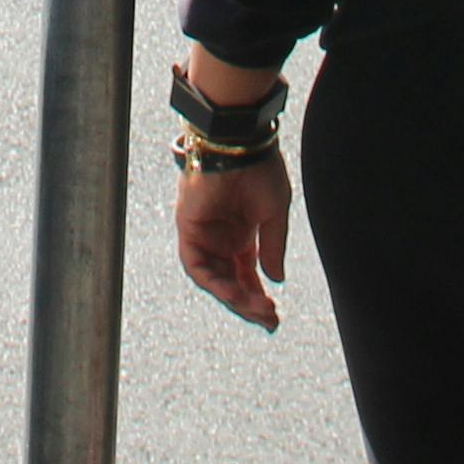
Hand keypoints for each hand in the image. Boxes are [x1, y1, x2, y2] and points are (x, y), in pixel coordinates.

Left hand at [174, 153, 291, 328]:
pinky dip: (213, 282)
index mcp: (240, 235)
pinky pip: (196, 265)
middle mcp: (220, 239)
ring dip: (234, 297)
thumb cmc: (259, 170)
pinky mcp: (187, 228)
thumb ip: (272, 248)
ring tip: (256, 310)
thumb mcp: (274, 214)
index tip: (274, 318)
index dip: (258, 298)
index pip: (246, 275)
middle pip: (231, 282)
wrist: (239, 142)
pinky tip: (234, 293)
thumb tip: (276, 280)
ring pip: (213, 279)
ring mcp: (203, 235)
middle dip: (249, 304)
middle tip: (270, 321)